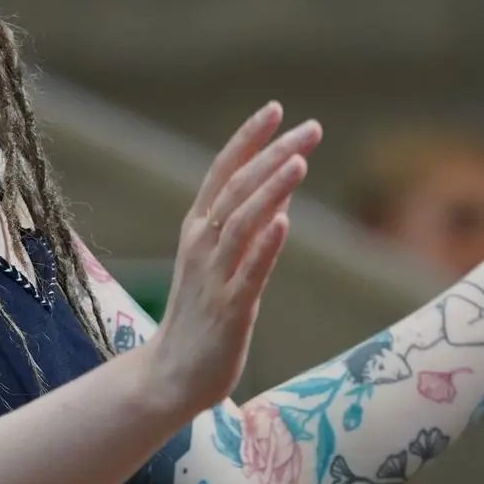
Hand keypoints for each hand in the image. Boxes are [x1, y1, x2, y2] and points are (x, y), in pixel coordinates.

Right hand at [141, 104, 322, 414]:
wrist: (171, 375)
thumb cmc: (200, 316)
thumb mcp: (220, 262)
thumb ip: (247, 228)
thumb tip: (281, 195)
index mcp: (197, 228)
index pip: (223, 170)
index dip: (248, 138)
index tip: (275, 108)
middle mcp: (202, 243)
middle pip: (238, 187)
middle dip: (274, 153)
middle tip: (311, 128)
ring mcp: (213, 275)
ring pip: (242, 221)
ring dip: (271, 188)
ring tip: (300, 160)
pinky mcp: (228, 309)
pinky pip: (248, 271)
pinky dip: (265, 244)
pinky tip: (285, 221)